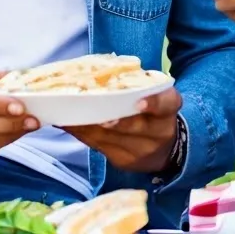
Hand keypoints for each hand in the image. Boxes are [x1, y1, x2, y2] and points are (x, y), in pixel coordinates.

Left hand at [62, 87, 182, 172]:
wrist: (165, 147)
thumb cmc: (153, 112)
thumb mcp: (155, 96)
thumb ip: (136, 86)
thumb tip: (100, 73)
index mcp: (167, 110)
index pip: (166, 104)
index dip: (153, 103)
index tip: (139, 102)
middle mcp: (158, 133)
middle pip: (135, 127)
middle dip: (112, 121)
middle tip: (92, 112)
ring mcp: (140, 151)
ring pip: (111, 138)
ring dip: (87, 125)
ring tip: (67, 114)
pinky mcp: (123, 162)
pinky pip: (99, 147)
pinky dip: (82, 134)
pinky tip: (67, 124)